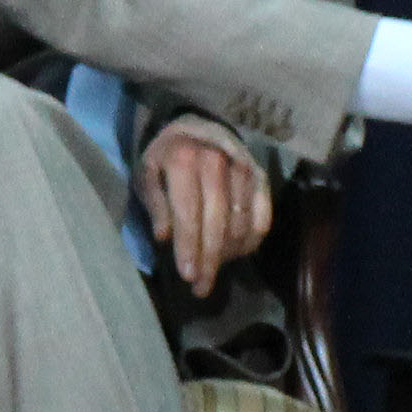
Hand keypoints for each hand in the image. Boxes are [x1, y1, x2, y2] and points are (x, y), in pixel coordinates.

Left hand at [132, 117, 273, 296]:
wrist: (197, 125)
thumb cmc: (167, 156)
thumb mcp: (147, 173)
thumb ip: (154, 203)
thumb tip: (163, 237)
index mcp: (185, 159)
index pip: (189, 211)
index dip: (189, 245)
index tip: (188, 275)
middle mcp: (218, 161)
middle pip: (218, 221)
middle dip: (210, 258)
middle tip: (202, 287)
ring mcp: (244, 168)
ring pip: (241, 222)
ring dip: (229, 253)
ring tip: (214, 269)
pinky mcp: (261, 176)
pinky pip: (263, 215)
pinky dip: (252, 239)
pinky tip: (238, 254)